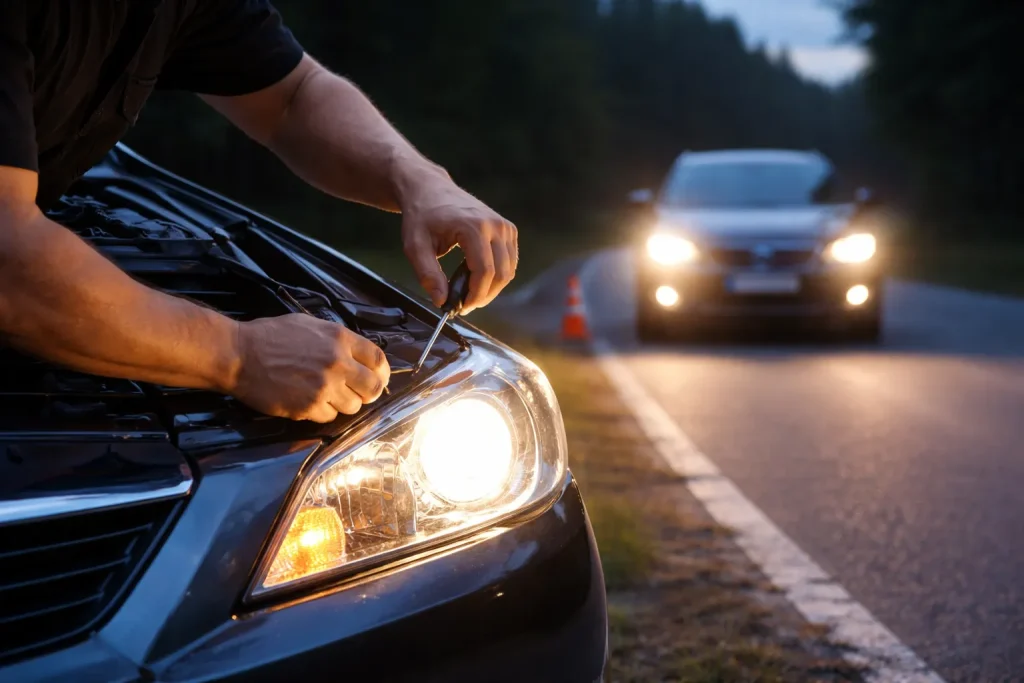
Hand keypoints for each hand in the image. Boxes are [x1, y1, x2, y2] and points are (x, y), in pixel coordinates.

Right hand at [230, 314, 389, 422]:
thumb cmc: (270, 336)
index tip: (378, 379)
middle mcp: (337, 363)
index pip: (379, 360)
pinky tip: (308, 401)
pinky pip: (329, 417)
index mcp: (339, 339)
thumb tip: (357, 355)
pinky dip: (322, 412)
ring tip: (325, 395)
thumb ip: (336, 340)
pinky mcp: (308, 407)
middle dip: (367, 393)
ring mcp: (324, 387)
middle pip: (373, 388)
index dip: (382, 373)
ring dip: (343, 403)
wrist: (239, 354)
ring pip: (353, 406)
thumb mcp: (309, 325)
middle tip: (356, 393)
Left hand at [400, 174, 517, 312]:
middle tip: (464, 305)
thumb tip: (441, 300)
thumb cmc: (421, 215)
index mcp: (473, 227)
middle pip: (501, 274)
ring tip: (470, 293)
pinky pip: (510, 261)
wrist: (430, 189)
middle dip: (484, 295)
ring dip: (492, 288)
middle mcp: (495, 225)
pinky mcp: (508, 229)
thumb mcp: (414, 246)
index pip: (484, 271)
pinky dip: (497, 275)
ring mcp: (505, 226)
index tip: (460, 307)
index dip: (475, 295)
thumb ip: (427, 274)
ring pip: (508, 270)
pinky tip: (477, 278)